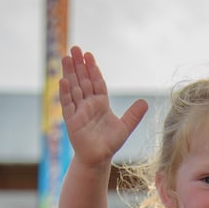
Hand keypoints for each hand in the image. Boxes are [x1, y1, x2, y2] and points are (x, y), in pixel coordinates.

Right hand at [59, 46, 147, 165]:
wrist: (98, 159)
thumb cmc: (110, 144)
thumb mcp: (125, 128)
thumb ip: (134, 115)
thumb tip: (145, 102)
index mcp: (100, 103)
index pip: (96, 82)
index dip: (93, 69)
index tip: (89, 55)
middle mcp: (88, 104)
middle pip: (83, 81)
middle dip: (79, 65)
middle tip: (75, 48)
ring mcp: (78, 111)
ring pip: (73, 88)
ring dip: (69, 73)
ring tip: (66, 57)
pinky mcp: (71, 121)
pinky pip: (67, 104)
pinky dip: (65, 92)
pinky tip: (63, 80)